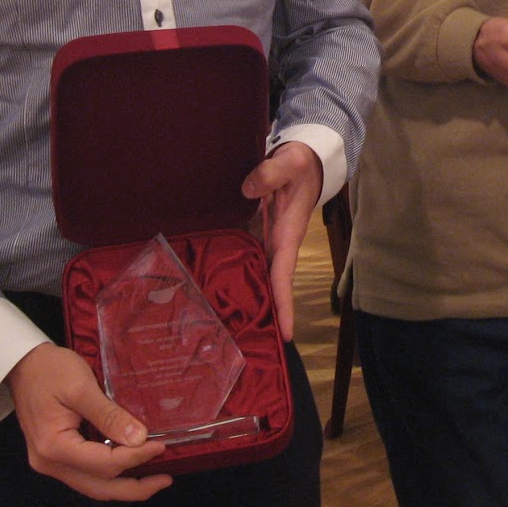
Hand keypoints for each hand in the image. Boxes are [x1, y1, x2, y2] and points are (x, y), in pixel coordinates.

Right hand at [6, 342, 170, 499]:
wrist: (23, 364)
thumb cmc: (50, 370)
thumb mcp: (82, 387)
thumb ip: (109, 415)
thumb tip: (138, 439)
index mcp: (54, 446)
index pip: (103, 464)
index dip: (135, 457)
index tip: (160, 445)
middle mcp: (49, 463)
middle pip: (98, 487)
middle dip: (133, 488)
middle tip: (164, 480)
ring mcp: (50, 462)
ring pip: (92, 485)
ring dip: (123, 484)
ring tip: (153, 478)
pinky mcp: (56, 455)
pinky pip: (85, 473)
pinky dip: (109, 473)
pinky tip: (129, 464)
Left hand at [242, 142, 322, 341]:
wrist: (301, 160)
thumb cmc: (299, 164)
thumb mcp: (290, 162)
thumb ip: (271, 173)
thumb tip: (248, 189)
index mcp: (288, 234)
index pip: (284, 274)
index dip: (285, 303)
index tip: (287, 335)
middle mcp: (276, 244)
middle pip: (269, 286)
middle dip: (263, 314)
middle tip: (247, 346)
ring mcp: (264, 241)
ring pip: (254, 275)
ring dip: (243, 297)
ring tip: (223, 328)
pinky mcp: (253, 233)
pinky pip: (241, 257)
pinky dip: (228, 272)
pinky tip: (207, 286)